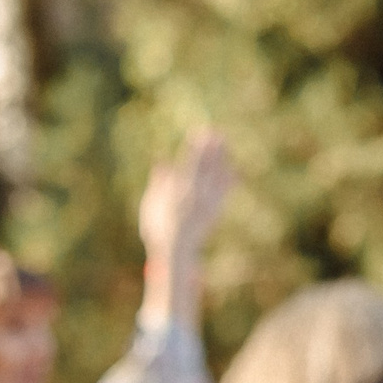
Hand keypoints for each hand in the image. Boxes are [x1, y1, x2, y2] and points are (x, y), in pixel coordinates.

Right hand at [138, 129, 232, 269]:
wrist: (175, 250)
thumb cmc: (157, 226)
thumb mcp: (151, 204)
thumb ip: (158, 181)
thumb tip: (161, 160)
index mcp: (178, 191)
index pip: (189, 163)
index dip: (195, 147)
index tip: (199, 132)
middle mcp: (195, 194)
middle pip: (206, 166)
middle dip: (211, 149)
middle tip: (216, 132)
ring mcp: (207, 202)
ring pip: (217, 175)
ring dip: (222, 159)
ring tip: (225, 144)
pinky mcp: (215, 209)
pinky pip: (224, 190)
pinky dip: (228, 177)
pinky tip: (232, 167)